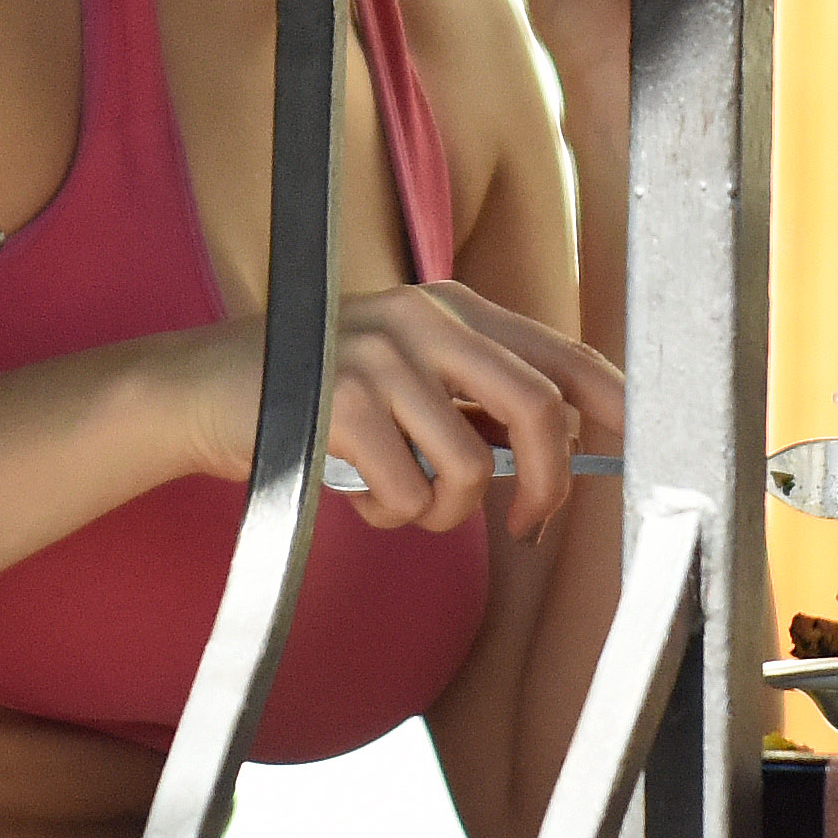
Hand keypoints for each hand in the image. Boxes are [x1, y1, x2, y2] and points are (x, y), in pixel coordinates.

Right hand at [173, 280, 623, 542]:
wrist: (198, 390)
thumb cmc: (314, 394)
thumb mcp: (404, 374)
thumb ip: (476, 397)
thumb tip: (570, 445)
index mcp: (451, 306)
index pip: (563, 354)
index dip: (616, 406)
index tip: (639, 451)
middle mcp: (424, 318)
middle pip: (538, 410)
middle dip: (548, 490)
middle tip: (528, 531)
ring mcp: (380, 357)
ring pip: (470, 471)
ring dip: (444, 515)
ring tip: (403, 504)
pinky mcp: (338, 403)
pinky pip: (407, 495)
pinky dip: (390, 516)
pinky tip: (355, 494)